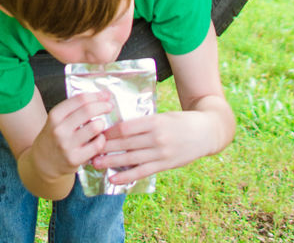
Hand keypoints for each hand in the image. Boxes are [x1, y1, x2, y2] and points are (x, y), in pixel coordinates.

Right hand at [30, 94, 113, 182]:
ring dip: (102, 123)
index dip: (96, 95)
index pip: (80, 99)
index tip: (105, 95)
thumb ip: (73, 109)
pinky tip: (100, 139)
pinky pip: (96, 146)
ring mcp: (67, 145)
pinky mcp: (74, 159)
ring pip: (94, 127)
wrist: (44, 162)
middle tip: (109, 106)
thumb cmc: (54, 137)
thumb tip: (98, 97)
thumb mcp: (57, 120)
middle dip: (103, 106)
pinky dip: (102, 140)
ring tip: (102, 124)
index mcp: (55, 115)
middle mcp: (60, 129)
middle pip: (88, 110)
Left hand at [93, 110, 221, 183]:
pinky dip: (126, 175)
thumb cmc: (180, 121)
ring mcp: (160, 153)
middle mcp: (156, 138)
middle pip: (125, 143)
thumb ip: (143, 122)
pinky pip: (142, 172)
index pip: (125, 128)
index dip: (109, 131)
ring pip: (131, 158)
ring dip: (111, 161)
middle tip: (88, 148)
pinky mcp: (164, 165)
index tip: (95, 132)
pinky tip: (113, 178)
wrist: (205, 132)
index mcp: (153, 122)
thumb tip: (119, 127)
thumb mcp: (161, 116)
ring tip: (95, 163)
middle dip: (105, 146)